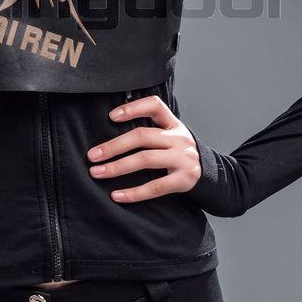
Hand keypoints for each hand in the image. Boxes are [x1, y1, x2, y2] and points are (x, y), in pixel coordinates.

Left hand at [87, 95, 201, 201]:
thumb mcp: (170, 135)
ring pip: (145, 159)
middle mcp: (179, 138)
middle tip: (92, 156)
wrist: (209, 172)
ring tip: (98, 172)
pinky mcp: (184, 180)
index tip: (111, 116)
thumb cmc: (178, 152)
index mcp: (173, 124)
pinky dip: (134, 192)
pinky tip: (117, 195)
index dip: (133, 108)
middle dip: (113, 146)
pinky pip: (155, 187)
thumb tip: (110, 132)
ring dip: (117, 167)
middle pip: (142, 136)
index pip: (155, 106)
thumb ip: (149, 130)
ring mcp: (183, 159)